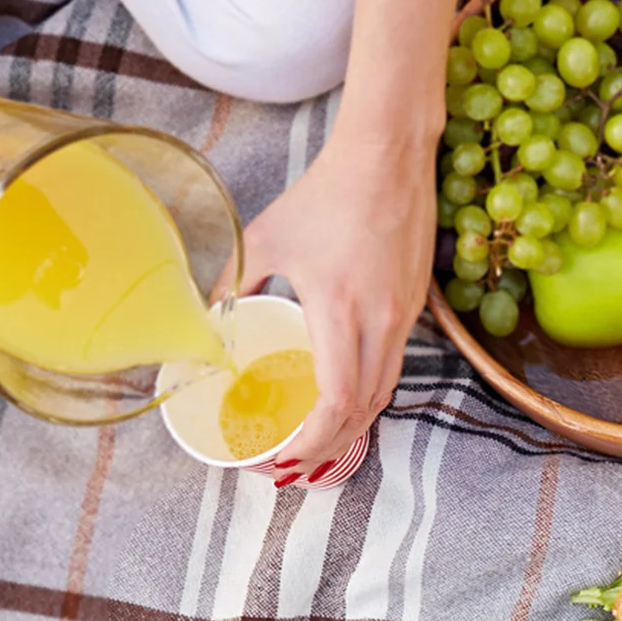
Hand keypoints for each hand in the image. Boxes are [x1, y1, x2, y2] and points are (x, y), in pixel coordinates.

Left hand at [238, 117, 436, 474]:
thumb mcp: (267, 235)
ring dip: (352, 425)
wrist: (389, 157)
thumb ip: (233, 280)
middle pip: (363, 411)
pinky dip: (368, 394)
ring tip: (317, 441)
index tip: (285, 456)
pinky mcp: (414, 308)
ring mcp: (403, 318)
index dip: (313, 440)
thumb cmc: (327, 193)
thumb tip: (207, 319)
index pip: (337, 400)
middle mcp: (380, 323)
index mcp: (341, 310)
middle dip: (329, 447)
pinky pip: (393, 367)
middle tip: (294, 463)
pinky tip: (344, 396)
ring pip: (384, 393)